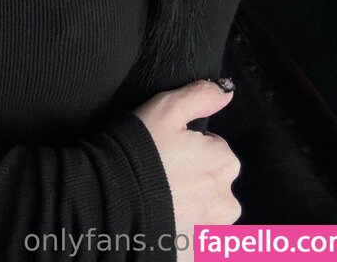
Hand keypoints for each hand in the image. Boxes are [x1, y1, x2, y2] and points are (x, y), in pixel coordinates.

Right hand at [131, 79, 240, 258]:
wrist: (110, 203)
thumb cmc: (138, 152)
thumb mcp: (166, 108)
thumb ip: (201, 95)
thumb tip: (226, 90)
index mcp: (223, 163)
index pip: (215, 150)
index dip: (188, 147)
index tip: (167, 149)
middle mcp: (226, 202)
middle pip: (213, 184)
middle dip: (193, 180)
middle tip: (160, 175)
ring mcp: (211, 233)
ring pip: (205, 214)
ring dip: (188, 208)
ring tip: (157, 200)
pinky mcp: (194, 252)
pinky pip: (193, 238)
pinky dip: (180, 231)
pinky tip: (160, 221)